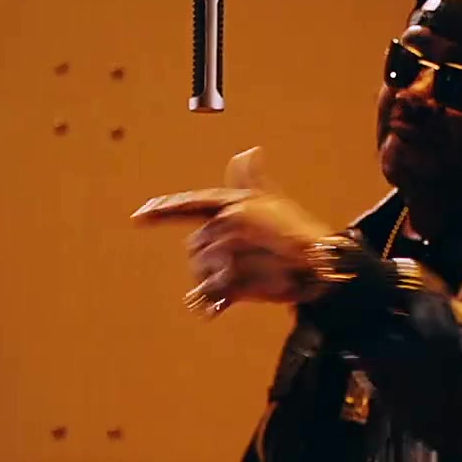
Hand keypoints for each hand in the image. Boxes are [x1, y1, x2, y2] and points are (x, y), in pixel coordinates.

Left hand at [133, 148, 339, 312]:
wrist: (322, 263)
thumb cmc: (299, 232)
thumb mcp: (274, 201)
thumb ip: (251, 180)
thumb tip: (248, 151)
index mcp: (232, 204)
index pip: (189, 205)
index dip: (161, 210)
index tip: (138, 216)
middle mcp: (227, 224)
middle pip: (195, 249)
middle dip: (207, 263)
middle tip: (234, 270)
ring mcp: (230, 252)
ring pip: (200, 274)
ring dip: (212, 283)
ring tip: (238, 283)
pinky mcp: (235, 279)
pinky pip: (210, 296)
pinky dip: (212, 305)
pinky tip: (216, 310)